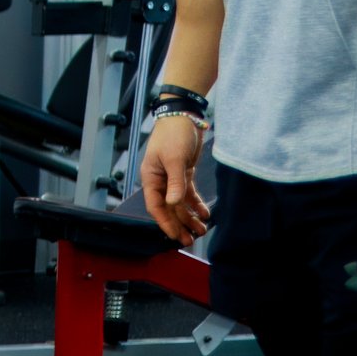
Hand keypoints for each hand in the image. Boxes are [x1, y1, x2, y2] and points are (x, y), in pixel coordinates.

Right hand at [139, 115, 212, 242]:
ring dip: (190, 216)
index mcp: (151, 178)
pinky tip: (205, 214)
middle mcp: (160, 181)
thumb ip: (175, 182)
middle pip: (169, 208)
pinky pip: (189, 194)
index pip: (156, 206)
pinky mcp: (184, 173)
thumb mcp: (174, 159)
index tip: (174, 236)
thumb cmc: (173, 134)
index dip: (165, 222)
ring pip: (180, 203)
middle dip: (179, 224)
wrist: (183, 116)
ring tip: (201, 230)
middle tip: (190, 240)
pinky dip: (196, 204)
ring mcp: (172, 178)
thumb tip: (174, 203)